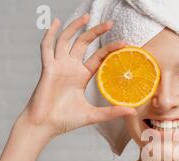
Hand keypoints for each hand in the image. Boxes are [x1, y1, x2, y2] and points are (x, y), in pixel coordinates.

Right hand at [18, 14, 135, 137]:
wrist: (45, 126)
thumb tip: (133, 112)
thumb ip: (112, 112)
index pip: (98, 57)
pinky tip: (56, 24)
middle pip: (84, 44)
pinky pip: (47, 48)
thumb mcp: (93, 115)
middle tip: (110, 23)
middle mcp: (70, 68)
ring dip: (75, 27)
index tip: (124, 43)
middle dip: (95, 32)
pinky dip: (50, 34)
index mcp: (81, 76)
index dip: (110, 49)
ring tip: (86, 16)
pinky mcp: (47, 68)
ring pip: (66, 40)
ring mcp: (58, 67)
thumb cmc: (66, 121)